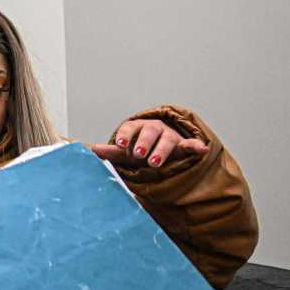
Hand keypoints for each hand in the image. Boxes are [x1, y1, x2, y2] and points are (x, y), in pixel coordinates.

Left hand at [90, 119, 207, 168]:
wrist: (158, 147)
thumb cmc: (139, 148)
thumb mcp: (124, 150)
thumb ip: (109, 151)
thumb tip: (88, 150)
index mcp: (136, 127)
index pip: (129, 128)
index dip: (125, 135)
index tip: (120, 144)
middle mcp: (153, 129)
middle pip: (149, 132)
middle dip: (144, 142)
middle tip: (138, 155)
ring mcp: (169, 136)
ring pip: (167, 139)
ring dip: (162, 149)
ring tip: (155, 162)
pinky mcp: (183, 145)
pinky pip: (190, 144)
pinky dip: (196, 146)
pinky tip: (201, 149)